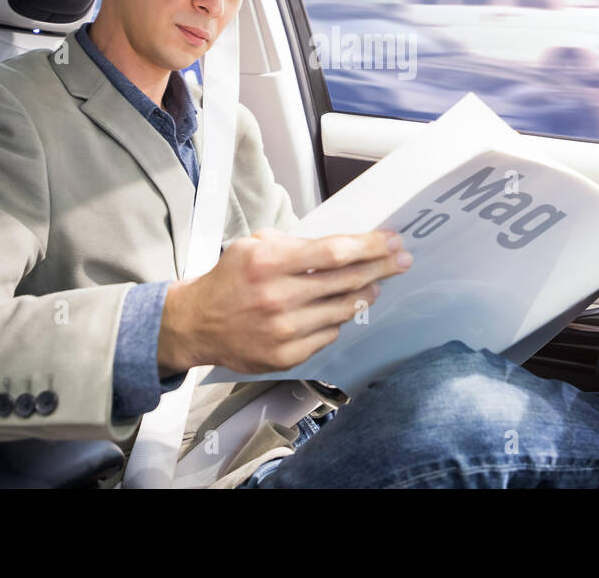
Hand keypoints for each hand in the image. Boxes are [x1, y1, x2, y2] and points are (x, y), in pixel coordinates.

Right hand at [158, 227, 410, 374]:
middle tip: (401, 260)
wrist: (196, 324)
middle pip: (346, 281)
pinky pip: (328, 335)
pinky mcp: (286, 356)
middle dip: (380, 268)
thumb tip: (341, 245)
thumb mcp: (253, 246)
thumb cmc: (229, 280)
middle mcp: (278, 297)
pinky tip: (341, 309)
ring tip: (374, 284)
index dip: (369, 247)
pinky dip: (338, 320)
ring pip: (343, 310)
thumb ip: (293, 244)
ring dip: (365, 294)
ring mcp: (283, 331)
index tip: (391, 241)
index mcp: (270, 263)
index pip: (333, 253)